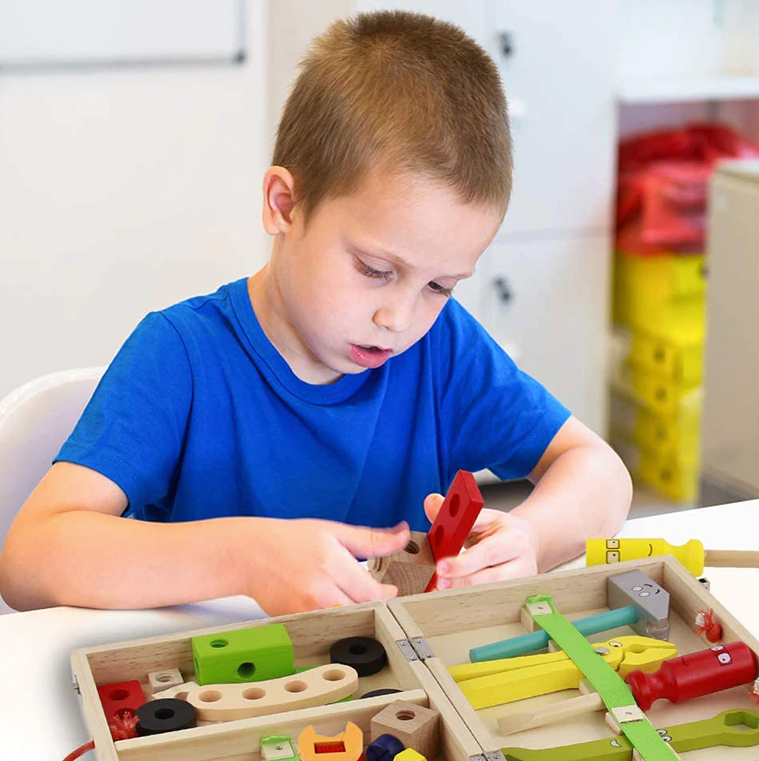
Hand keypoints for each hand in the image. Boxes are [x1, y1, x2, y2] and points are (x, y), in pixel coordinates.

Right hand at [244, 517, 409, 614]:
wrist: (250, 554)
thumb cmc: (290, 539)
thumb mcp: (334, 531)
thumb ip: (371, 539)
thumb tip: (402, 536)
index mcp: (332, 561)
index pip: (373, 591)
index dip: (386, 594)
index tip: (389, 590)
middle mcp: (319, 588)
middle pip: (362, 609)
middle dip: (372, 603)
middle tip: (369, 592)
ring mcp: (306, 609)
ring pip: (346, 621)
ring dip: (354, 612)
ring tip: (347, 596)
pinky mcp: (296, 621)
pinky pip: (327, 626)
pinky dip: (335, 618)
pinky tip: (329, 603)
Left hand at [423, 493, 537, 588]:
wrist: (526, 543)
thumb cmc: (499, 530)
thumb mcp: (480, 516)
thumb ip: (455, 513)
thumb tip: (430, 501)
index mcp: (514, 538)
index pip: (486, 551)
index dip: (463, 561)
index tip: (441, 565)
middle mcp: (523, 562)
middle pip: (492, 576)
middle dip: (462, 580)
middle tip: (439, 581)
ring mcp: (521, 582)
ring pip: (492, 591)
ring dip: (465, 591)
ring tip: (441, 589)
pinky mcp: (516, 595)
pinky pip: (492, 600)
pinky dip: (471, 599)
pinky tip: (452, 597)